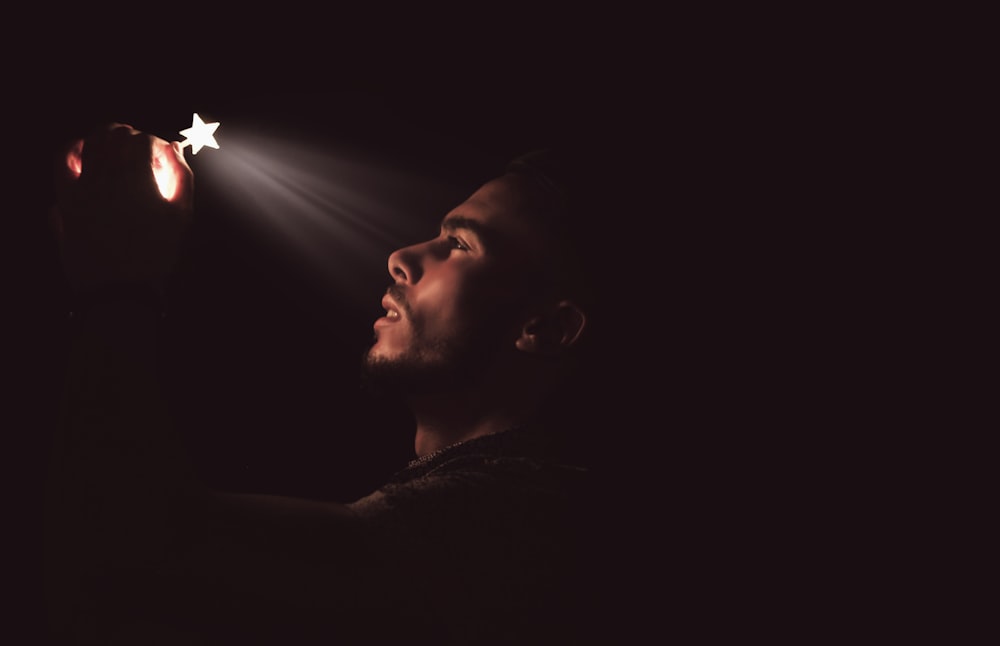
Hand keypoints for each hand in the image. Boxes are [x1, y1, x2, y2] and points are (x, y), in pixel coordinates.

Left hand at [51, 123, 193, 294]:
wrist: (120, 288)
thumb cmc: (156, 254)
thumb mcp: (180, 216)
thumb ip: (181, 177)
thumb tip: (175, 148)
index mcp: (137, 178)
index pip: (145, 140)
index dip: (158, 145)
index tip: (166, 159)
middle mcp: (106, 176)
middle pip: (115, 134)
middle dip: (132, 136)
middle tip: (143, 151)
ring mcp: (82, 186)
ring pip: (89, 142)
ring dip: (105, 137)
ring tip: (117, 148)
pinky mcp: (66, 199)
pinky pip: (62, 162)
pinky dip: (74, 151)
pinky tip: (85, 154)